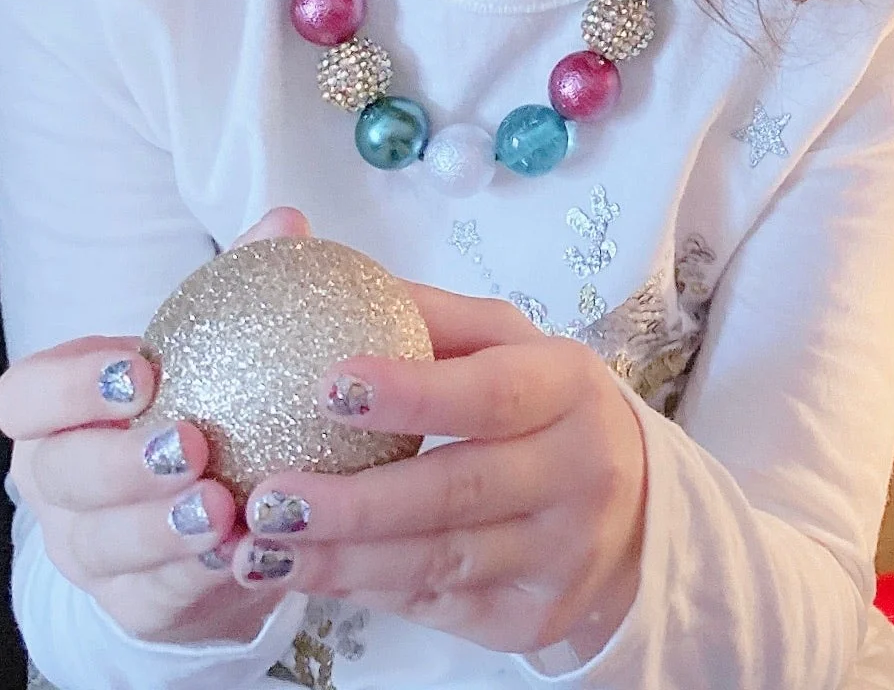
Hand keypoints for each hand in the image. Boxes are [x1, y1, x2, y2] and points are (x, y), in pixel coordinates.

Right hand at [0, 207, 312, 643]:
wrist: (211, 516)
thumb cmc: (199, 408)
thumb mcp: (210, 348)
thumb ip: (241, 283)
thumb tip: (287, 223)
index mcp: (57, 415)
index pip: (25, 397)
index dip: (69, 387)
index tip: (141, 369)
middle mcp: (57, 485)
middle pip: (59, 477)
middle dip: (119, 463)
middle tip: (192, 444)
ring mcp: (87, 550)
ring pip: (103, 546)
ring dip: (162, 528)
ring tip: (223, 507)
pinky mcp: (131, 605)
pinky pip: (154, 598)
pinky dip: (198, 578)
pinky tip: (244, 553)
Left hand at [233, 282, 648, 663]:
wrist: (634, 513)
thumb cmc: (545, 409)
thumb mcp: (510, 345)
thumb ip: (432, 318)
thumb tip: (332, 277)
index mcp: (569, 387)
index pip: (488, 392)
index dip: (411, 393)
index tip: (326, 385)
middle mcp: (579, 471)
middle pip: (458, 490)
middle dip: (354, 502)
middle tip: (267, 499)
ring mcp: (561, 553)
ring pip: (439, 561)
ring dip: (340, 560)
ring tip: (259, 549)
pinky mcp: (534, 616)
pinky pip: (438, 606)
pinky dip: (365, 591)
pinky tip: (308, 575)